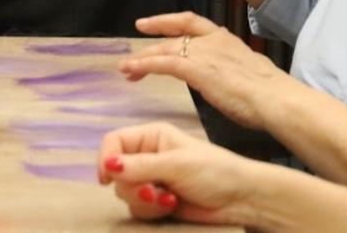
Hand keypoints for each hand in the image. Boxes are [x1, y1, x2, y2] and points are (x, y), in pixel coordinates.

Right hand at [99, 121, 263, 225]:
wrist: (239, 199)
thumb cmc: (215, 171)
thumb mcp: (176, 164)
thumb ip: (140, 166)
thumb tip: (109, 165)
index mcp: (152, 136)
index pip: (114, 142)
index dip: (106, 158)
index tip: (108, 177)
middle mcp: (148, 155)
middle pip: (116, 172)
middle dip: (132, 186)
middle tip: (152, 191)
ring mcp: (152, 179)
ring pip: (125, 193)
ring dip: (144, 201)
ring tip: (168, 200)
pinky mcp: (157, 201)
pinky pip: (138, 208)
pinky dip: (152, 210)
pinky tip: (172, 206)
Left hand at [121, 13, 288, 130]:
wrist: (275, 98)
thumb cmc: (268, 93)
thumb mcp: (248, 71)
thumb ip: (231, 68)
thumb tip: (225, 75)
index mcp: (226, 39)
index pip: (191, 22)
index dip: (168, 21)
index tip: (151, 24)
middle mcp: (212, 40)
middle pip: (174, 35)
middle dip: (151, 44)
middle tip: (132, 54)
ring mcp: (204, 52)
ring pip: (165, 49)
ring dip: (143, 58)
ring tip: (127, 68)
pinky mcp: (196, 68)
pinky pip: (163, 64)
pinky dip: (145, 66)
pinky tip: (133, 71)